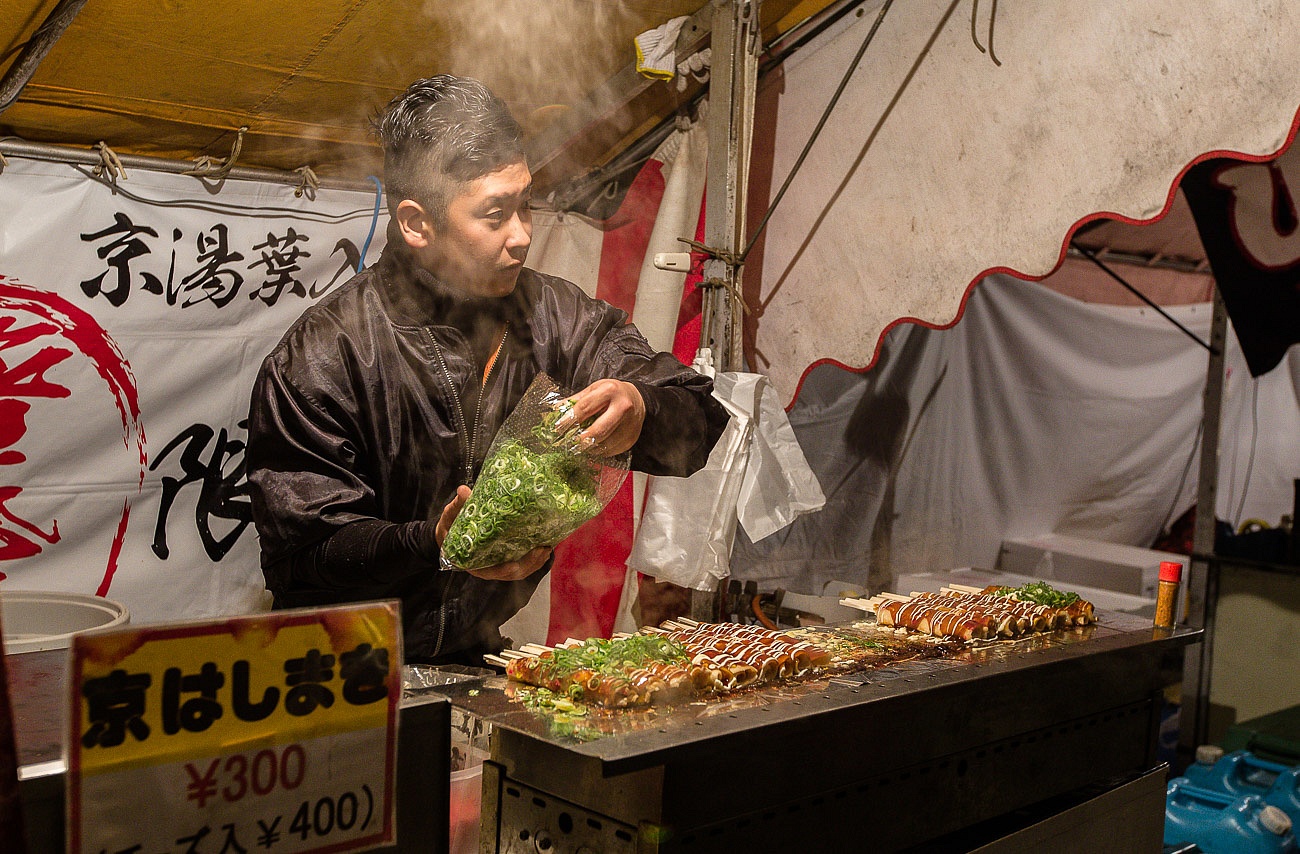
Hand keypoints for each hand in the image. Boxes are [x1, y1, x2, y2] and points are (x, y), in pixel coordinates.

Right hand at [435, 485, 551, 580]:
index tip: (514, 564)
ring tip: (548, 547)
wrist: (450, 532)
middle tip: (542, 548)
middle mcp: (487, 567)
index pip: (490, 571)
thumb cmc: (451, 526)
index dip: (504, 569)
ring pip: (521, 570)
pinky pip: (524, 563)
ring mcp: (498, 565)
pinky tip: (546, 546)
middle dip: (529, 563)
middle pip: (512, 573)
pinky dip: (536, 558)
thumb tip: (463, 490)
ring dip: (536, 561)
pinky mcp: (507, 559)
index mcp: (472, 562)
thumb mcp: (451, 516)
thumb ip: (458, 505)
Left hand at [561, 378, 644, 456]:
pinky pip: (610, 451)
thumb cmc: (613, 393)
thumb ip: (575, 401)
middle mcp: (622, 408)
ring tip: (579, 445)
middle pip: (598, 431)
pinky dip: (598, 451)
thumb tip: (555, 411)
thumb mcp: (594, 389)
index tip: (557, 428)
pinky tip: (592, 446)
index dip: (568, 420)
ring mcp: (629, 425)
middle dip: (580, 440)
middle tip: (569, 443)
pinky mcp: (631, 439)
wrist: (638, 399)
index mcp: (610, 391)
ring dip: (588, 448)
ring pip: (604, 444)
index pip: (584, 409)